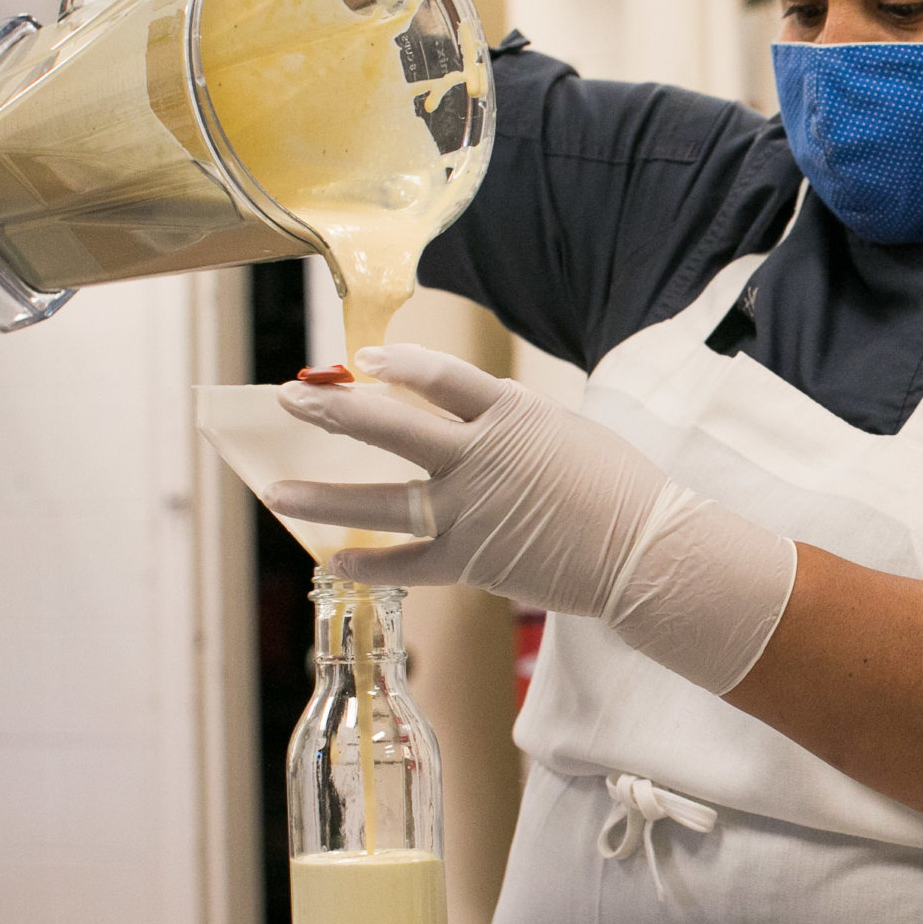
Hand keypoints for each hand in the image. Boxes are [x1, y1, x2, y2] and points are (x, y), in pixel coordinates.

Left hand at [269, 344, 794, 695]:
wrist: (645, 549)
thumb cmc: (619, 486)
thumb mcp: (566, 430)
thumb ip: (511, 422)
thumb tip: (470, 420)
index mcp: (510, 414)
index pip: (437, 377)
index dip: (397, 364)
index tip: (362, 360)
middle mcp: (478, 457)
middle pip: (388, 426)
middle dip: (332, 409)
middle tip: (289, 398)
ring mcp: (469, 510)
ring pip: (379, 499)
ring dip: (321, 494)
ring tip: (277, 490)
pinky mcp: (471, 559)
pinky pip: (406, 562)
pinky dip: (369, 563)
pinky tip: (334, 559)